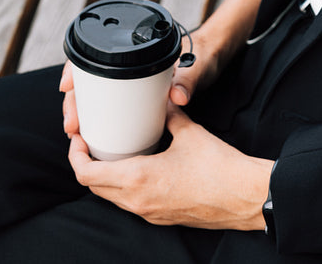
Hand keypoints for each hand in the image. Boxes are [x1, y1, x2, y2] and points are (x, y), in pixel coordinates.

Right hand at [58, 14, 234, 130]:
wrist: (216, 58)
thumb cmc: (205, 57)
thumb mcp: (198, 68)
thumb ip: (190, 80)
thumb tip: (178, 96)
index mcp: (137, 50)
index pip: (95, 54)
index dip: (74, 69)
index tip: (67, 87)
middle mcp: (128, 64)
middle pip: (89, 81)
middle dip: (75, 103)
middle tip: (72, 126)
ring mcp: (130, 80)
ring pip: (95, 96)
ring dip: (82, 114)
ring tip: (77, 135)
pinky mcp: (137, 96)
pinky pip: (109, 106)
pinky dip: (97, 119)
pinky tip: (92, 137)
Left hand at [67, 102, 272, 229]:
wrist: (246, 197)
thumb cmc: (221, 169)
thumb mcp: (190, 132)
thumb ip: (170, 116)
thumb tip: (162, 103)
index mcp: (138, 179)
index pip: (87, 174)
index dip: (75, 155)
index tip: (78, 138)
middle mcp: (138, 201)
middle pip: (94, 187)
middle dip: (86, 163)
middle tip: (90, 142)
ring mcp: (149, 213)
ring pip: (111, 197)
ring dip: (104, 176)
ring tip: (111, 152)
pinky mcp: (161, 217)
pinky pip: (130, 203)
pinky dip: (123, 186)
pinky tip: (135, 167)